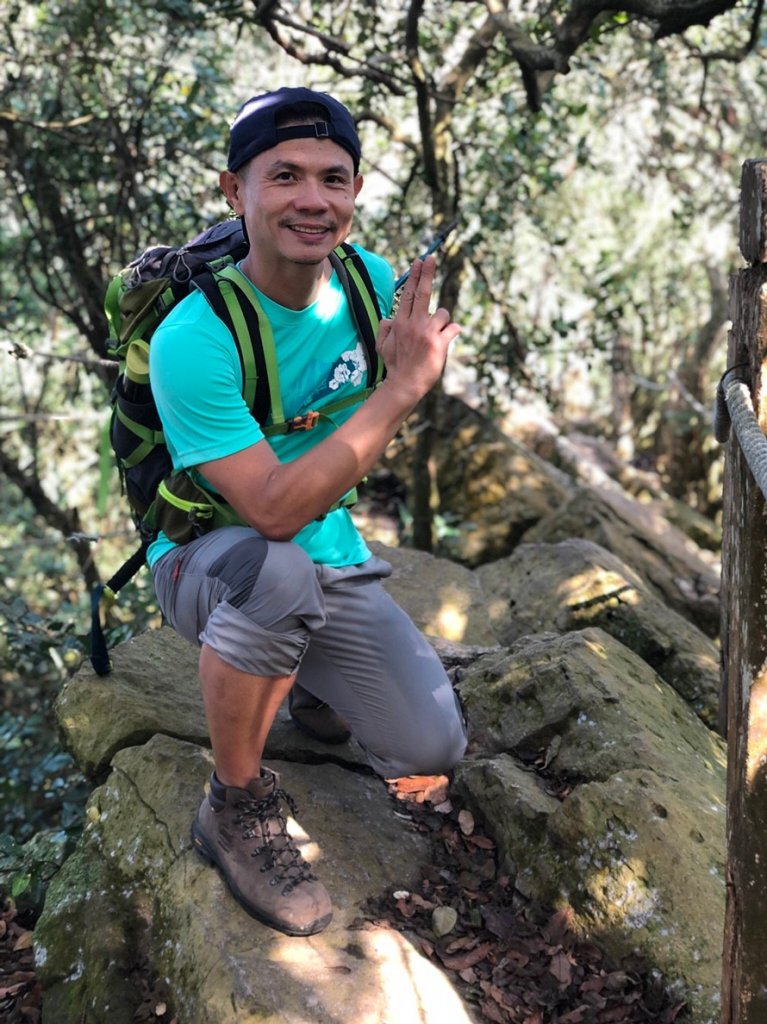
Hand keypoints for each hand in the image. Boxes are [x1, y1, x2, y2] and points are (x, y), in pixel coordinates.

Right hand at [376, 256, 460, 402]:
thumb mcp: (382, 346)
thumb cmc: (395, 366)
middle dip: (426, 273)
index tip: (419, 261)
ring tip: (436, 337)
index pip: (408, 294)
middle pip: (422, 293)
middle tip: (430, 258)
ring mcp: (427, 332)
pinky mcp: (439, 342)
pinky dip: (453, 333)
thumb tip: (389, 317)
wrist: (405, 385)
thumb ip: (385, 329)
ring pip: (443, 313)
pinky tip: (447, 340)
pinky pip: (454, 328)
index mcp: (400, 323)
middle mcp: (413, 324)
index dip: (415, 276)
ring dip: (443, 322)